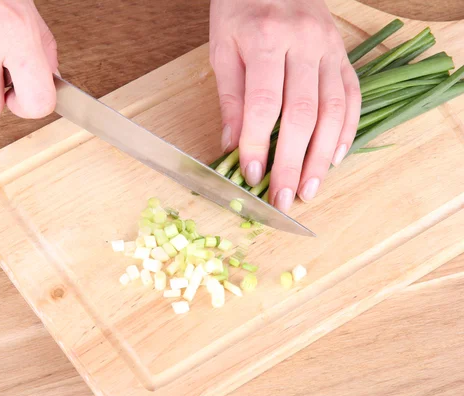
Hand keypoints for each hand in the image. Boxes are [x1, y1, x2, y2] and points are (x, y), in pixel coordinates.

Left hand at [210, 0, 360, 211]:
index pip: (265, 103)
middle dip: (293, 162)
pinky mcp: (342, 54)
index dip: (260, 144)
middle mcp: (304, 42)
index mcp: (265, 38)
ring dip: (323, 156)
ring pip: (333, 110)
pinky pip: (352, 96)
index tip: (253, 175)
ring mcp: (329, 48)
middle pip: (303, 113)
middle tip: (284, 197)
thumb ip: (231, 97)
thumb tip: (233, 145)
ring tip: (311, 189)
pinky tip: (335, 157)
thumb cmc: (239, 9)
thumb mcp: (222, 48)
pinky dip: (346, 130)